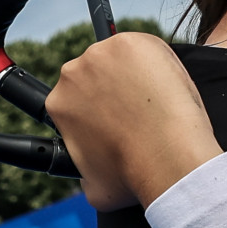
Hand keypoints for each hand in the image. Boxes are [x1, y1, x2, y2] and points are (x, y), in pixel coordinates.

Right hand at [47, 32, 222, 209]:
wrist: (168, 158)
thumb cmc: (134, 175)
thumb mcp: (91, 185)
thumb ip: (82, 167)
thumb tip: (87, 171)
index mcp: (58, 104)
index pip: (76, 96)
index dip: (96, 106)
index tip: (115, 114)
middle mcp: (72, 73)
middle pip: (94, 73)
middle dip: (112, 87)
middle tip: (139, 108)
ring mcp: (102, 54)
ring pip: (119, 57)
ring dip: (133, 71)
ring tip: (155, 99)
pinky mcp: (132, 42)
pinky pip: (144, 45)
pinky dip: (156, 59)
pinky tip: (165, 83)